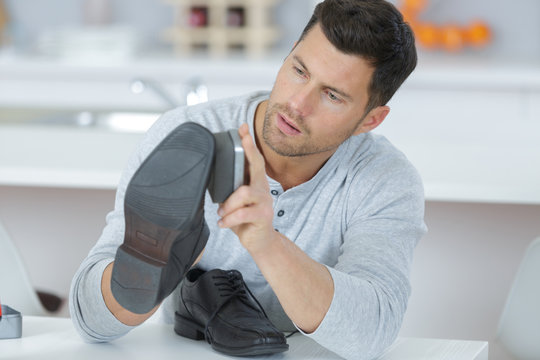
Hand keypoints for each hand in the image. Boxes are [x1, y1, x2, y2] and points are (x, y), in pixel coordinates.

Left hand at [217, 123, 276, 254]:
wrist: (261, 242)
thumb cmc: (246, 220)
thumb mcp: (237, 202)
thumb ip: (231, 190)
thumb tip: (212, 178)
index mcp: (256, 183)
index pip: (254, 159)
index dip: (249, 143)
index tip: (243, 128)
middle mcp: (263, 189)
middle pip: (258, 165)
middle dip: (250, 150)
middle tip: (243, 138)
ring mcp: (264, 202)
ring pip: (244, 193)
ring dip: (228, 204)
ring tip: (222, 213)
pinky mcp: (263, 217)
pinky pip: (242, 214)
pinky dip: (229, 219)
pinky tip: (223, 223)